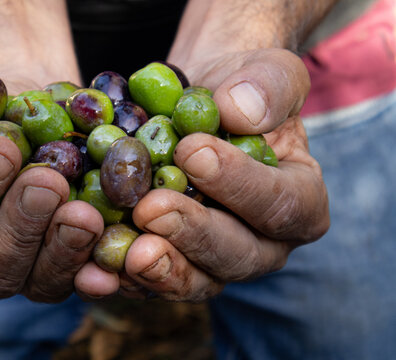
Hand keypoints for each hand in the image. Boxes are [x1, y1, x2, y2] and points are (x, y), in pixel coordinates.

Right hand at [0, 76, 104, 301]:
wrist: (42, 113)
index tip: (0, 149)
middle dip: (21, 224)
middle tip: (47, 182)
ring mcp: (29, 271)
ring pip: (40, 280)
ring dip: (63, 248)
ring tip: (84, 213)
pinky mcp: (71, 267)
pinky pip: (83, 281)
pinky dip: (98, 274)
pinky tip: (112, 265)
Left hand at [126, 49, 328, 301]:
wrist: (194, 106)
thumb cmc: (237, 91)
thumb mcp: (265, 72)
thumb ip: (268, 87)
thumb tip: (240, 113)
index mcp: (299, 202)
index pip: (280, 205)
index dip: (238, 184)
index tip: (192, 151)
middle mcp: (262, 243)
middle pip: (237, 255)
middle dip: (193, 234)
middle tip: (151, 209)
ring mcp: (214, 261)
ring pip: (196, 280)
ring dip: (160, 270)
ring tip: (129, 252)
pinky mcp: (171, 263)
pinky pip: (151, 281)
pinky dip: (123, 277)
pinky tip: (95, 269)